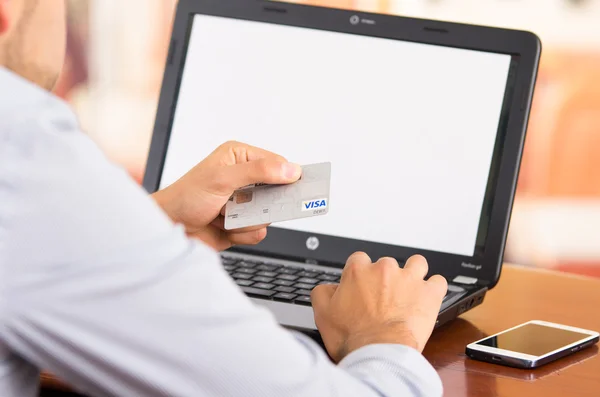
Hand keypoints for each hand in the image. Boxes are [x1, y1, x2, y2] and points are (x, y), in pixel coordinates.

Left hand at [152, 141, 301, 250]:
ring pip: (269, 215)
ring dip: (248, 220)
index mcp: (239, 157)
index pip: (277, 163)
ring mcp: (244, 203)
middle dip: (264, 203)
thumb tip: (289, 169)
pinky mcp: (242, 223)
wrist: (169, 228)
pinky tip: (225, 226)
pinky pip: (259, 231)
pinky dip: (242, 233)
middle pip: (278, 192)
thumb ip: (258, 171)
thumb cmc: (185, 197)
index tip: (297, 186)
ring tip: (226, 215)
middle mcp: (244, 179)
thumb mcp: (222, 178)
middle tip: (254, 206)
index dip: (287, 176)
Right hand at [311, 253, 446, 361]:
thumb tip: (330, 287)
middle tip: (384, 298)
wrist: (378, 354)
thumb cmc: (352, 337)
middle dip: (386, 278)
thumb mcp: (322, 313)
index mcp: (358, 271)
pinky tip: (427, 299)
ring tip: (410, 291)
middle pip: (387, 263)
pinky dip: (434, 289)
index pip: (359, 259)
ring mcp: (408, 279)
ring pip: (416, 264)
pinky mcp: (429, 293)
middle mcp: (384, 269)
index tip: (363, 287)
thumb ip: (323, 292)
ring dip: (413, 274)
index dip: (361, 274)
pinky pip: (438, 281)